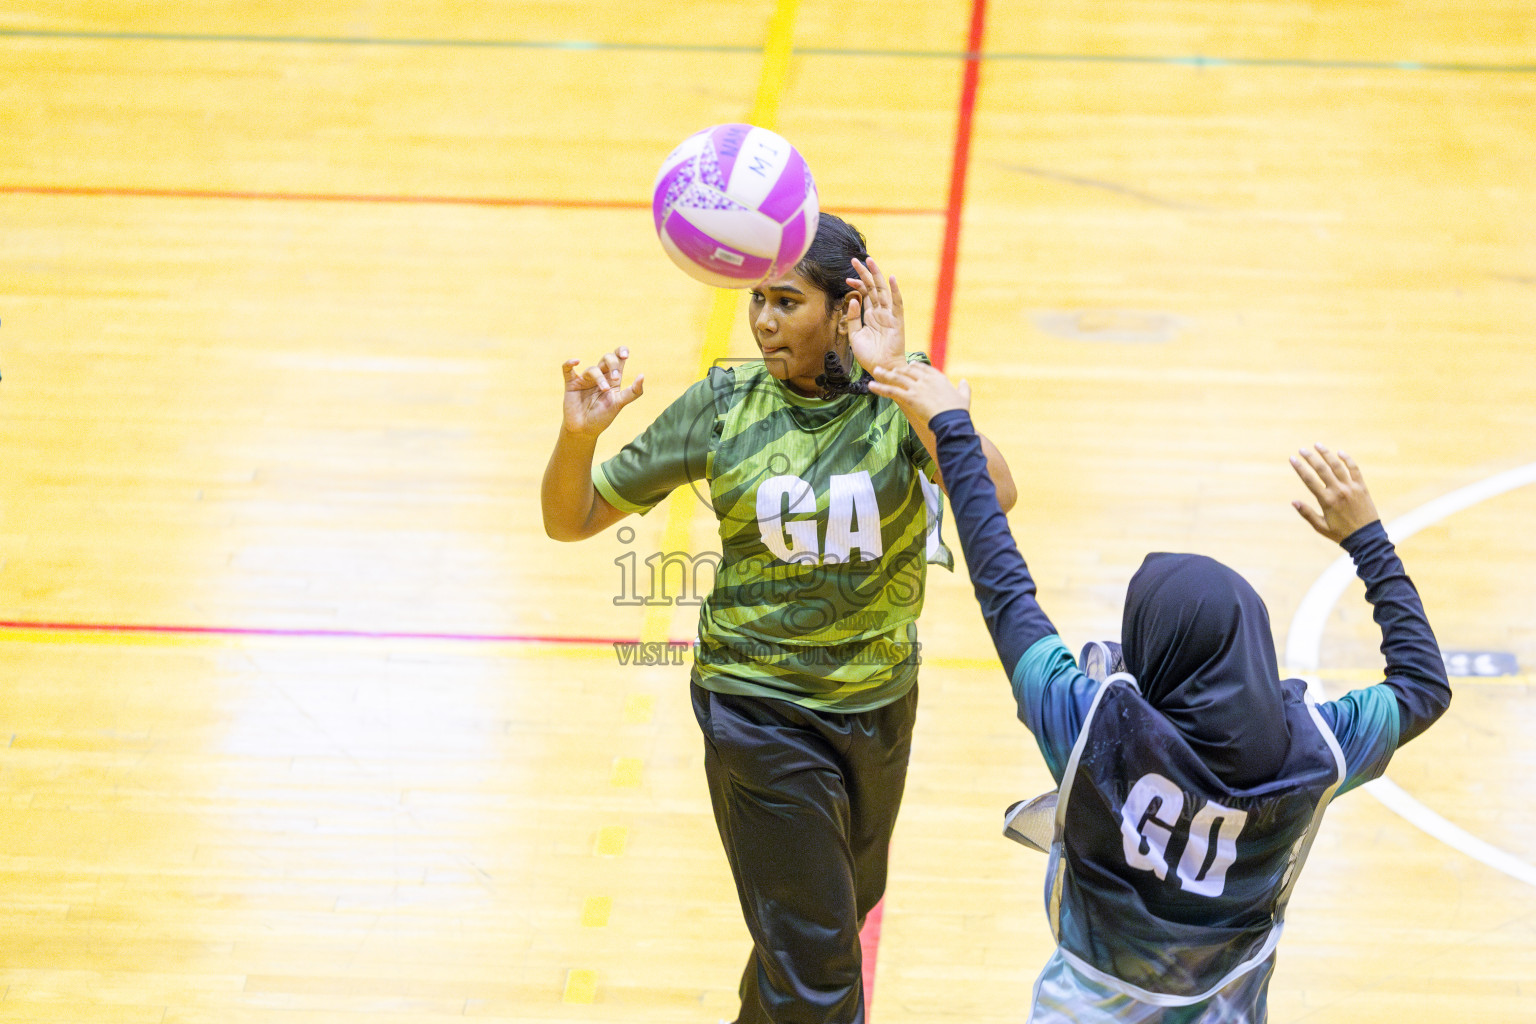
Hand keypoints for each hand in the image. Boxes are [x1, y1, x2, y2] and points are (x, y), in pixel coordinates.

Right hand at [560, 347, 644, 437]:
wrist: (584, 431)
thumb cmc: (602, 417)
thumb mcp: (620, 404)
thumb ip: (633, 392)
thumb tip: (642, 375)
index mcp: (612, 379)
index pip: (618, 359)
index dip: (621, 351)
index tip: (625, 356)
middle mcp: (599, 376)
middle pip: (606, 359)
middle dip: (612, 364)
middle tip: (616, 378)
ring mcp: (585, 379)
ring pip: (592, 369)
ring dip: (599, 378)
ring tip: (605, 389)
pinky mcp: (571, 384)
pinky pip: (567, 370)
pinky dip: (569, 363)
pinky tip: (576, 361)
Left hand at [843, 258, 904, 372]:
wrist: (881, 368)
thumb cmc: (869, 355)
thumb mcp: (855, 335)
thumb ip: (853, 318)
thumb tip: (852, 300)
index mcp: (871, 315)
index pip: (865, 294)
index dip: (857, 284)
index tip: (847, 278)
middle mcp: (880, 312)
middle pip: (873, 288)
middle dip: (864, 273)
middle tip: (855, 260)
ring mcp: (889, 315)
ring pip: (883, 291)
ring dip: (876, 276)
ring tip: (869, 261)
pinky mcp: (897, 322)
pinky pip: (897, 304)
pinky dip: (895, 291)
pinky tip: (891, 279)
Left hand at [867, 361, 970, 424]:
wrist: (951, 420)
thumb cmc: (959, 410)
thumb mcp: (964, 396)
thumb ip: (963, 387)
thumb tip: (964, 381)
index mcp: (938, 378)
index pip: (923, 368)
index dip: (915, 366)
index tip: (910, 364)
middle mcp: (925, 380)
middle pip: (908, 371)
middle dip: (898, 369)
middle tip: (890, 368)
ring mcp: (916, 388)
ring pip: (897, 378)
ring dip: (885, 374)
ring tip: (876, 370)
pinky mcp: (909, 398)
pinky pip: (891, 391)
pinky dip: (880, 388)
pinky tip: (870, 385)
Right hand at [1290, 443, 1379, 543]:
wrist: (1366, 537)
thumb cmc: (1341, 533)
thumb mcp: (1320, 527)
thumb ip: (1307, 513)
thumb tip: (1293, 502)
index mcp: (1327, 500)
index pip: (1309, 480)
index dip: (1300, 468)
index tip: (1292, 459)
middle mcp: (1338, 491)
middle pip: (1322, 469)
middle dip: (1311, 457)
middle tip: (1302, 449)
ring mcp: (1351, 488)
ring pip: (1338, 466)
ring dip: (1327, 454)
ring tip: (1318, 445)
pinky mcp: (1361, 487)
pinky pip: (1354, 469)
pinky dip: (1348, 460)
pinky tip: (1340, 453)